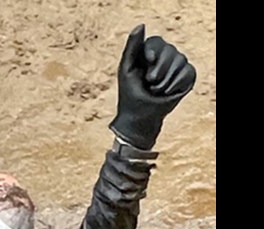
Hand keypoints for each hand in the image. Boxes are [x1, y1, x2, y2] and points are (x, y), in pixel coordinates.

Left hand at [108, 24, 196, 149]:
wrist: (139, 117)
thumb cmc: (130, 94)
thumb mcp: (127, 69)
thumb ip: (132, 47)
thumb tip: (141, 25)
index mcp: (147, 54)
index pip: (156, 41)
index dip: (154, 50)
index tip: (149, 60)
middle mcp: (163, 58)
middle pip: (170, 50)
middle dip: (159, 68)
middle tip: (150, 82)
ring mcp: (176, 67)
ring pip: (180, 60)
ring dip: (166, 79)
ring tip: (156, 89)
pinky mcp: (186, 78)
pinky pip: (188, 71)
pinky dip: (177, 83)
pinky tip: (167, 92)